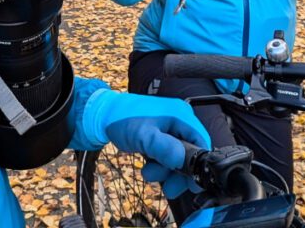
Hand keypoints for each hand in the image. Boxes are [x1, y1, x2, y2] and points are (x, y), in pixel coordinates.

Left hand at [85, 89, 210, 197]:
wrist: (103, 115)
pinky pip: (168, 156)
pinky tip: (148, 167)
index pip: (201, 142)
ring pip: (178, 157)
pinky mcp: (162, 137)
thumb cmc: (122, 120)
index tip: (192, 185)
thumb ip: (164, 148)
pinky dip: (160, 165)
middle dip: (179, 172)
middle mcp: (180, 121)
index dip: (199, 165)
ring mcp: (171, 129)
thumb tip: (182, 161)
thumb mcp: (143, 136)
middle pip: (191, 153)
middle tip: (169, 188)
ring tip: (148, 173)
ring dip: (166, 171)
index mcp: (181, 116)